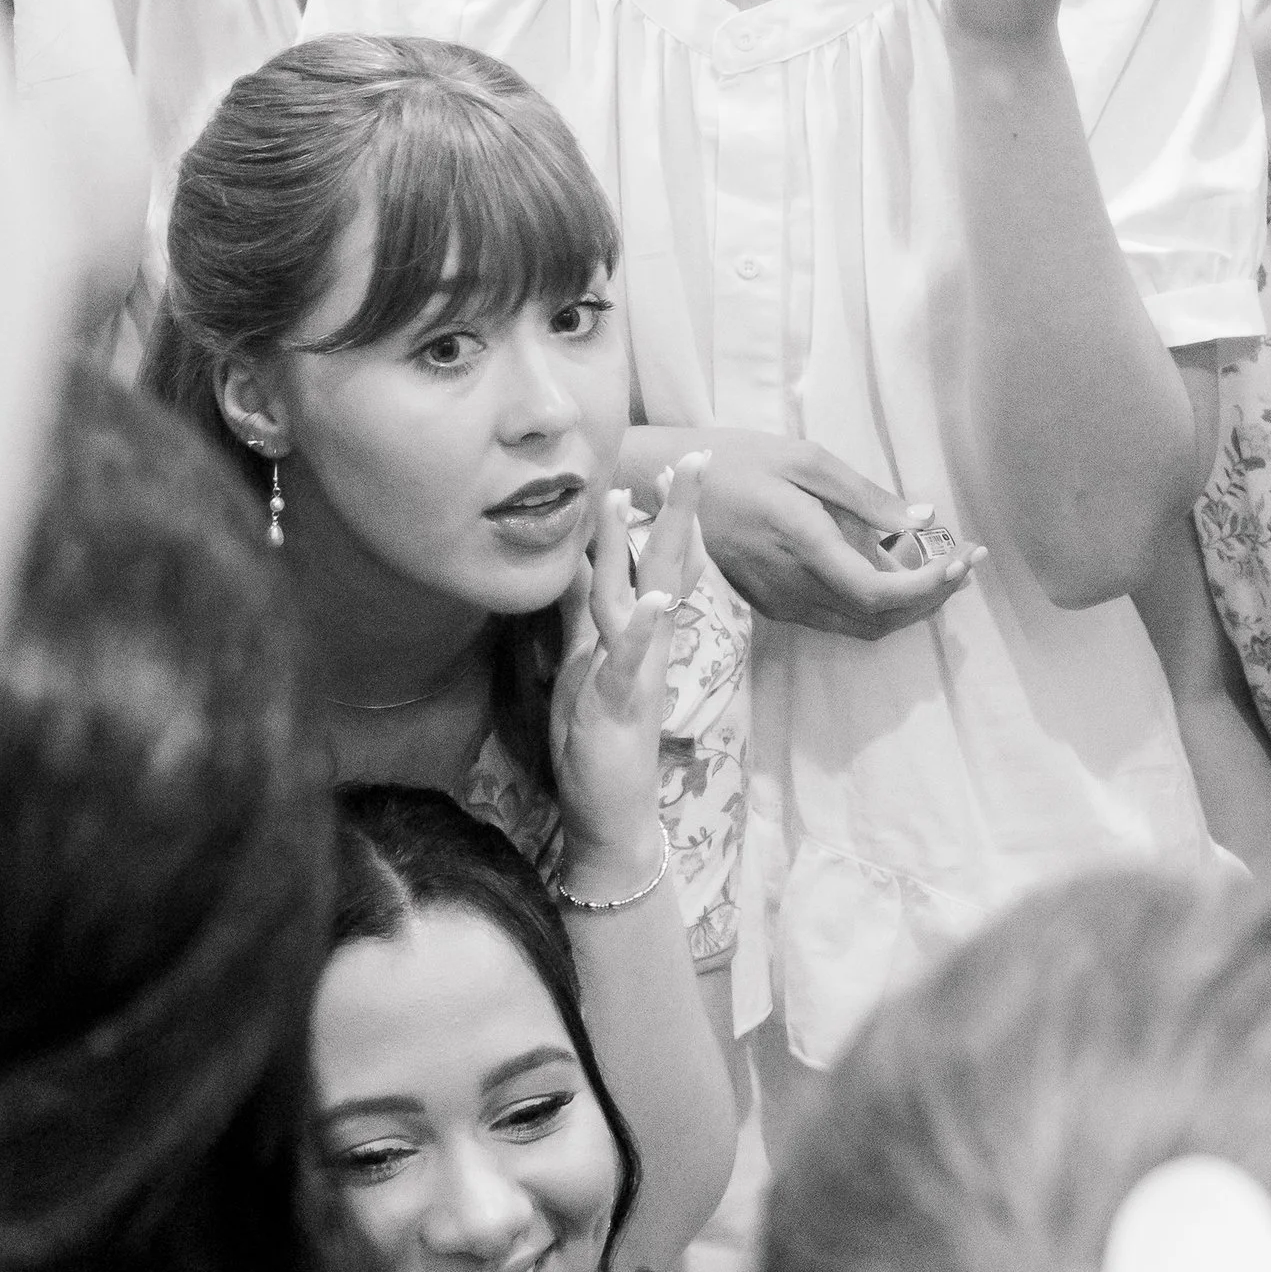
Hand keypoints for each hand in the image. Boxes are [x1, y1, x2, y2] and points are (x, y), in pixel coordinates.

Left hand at [546, 455, 706, 877]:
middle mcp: (645, 644)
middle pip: (663, 564)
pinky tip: (651, 598)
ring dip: (639, 546)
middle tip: (694, 457)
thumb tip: (577, 562)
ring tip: (638, 496)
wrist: (612, 814)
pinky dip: (641, 627)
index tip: (673, 467)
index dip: (666, 516)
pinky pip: (631, 659)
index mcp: (637, 634)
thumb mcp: (581, 665)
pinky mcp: (621, 700)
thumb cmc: (597, 741)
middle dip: (677, 511)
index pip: (657, 563)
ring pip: (639, 596)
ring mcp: (636, 669)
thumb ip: (580, 615)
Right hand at [686, 427, 983, 641]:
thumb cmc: (737, 460)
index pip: (877, 593)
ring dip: (909, 607)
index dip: (926, 588)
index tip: (960, 560)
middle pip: (878, 619)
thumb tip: (922, 519)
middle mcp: (793, 587)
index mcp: (802, 545)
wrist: (668, 490)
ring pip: (861, 626)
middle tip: (967, 562)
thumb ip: (864, 495)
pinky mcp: (775, 606)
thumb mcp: (804, 459)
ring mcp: (782, 603)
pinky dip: (878, 605)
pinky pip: (839, 618)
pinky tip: (896, 571)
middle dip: (931, 598)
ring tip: (944, 568)